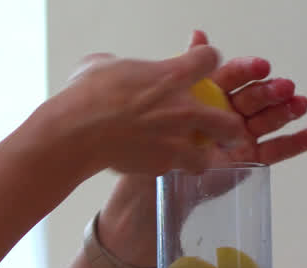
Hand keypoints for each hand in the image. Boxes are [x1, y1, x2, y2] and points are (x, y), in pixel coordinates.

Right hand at [39, 45, 248, 177]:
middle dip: (230, 127)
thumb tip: (118, 70)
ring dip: (202, 157)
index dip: (206, 62)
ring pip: (207, 156)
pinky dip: (170, 169)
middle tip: (223, 129)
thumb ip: (122, 67)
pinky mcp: (162, 164)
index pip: (210, 59)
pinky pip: (176, 169)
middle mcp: (183, 109)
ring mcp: (175, 140)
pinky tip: (159, 164)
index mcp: (172, 76)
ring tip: (192, 157)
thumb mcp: (103, 66)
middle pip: (229, 121)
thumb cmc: (86, 96)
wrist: (77, 132)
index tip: (200, 67)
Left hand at [95, 30, 306, 267]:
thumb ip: (186, 67)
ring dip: (288, 110)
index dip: (248, 71)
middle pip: (255, 98)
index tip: (260, 66)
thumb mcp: (167, 99)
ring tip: (300, 103)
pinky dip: (300, 141)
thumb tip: (198, 36)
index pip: (234, 77)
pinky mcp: (252, 160)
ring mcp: (242, 136)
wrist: (147, 182)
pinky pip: (278, 149)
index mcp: (211, 94)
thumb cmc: (153, 139)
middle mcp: (229, 113)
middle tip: (283, 86)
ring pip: (270, 120)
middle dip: (271, 91)